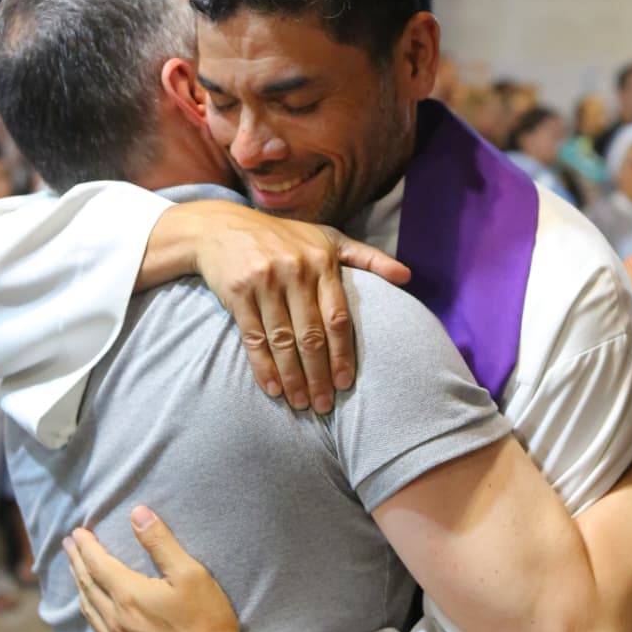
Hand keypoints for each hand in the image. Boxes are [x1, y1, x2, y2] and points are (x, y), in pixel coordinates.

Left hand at [63, 506, 238, 631]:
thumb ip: (161, 543)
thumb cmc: (209, 624)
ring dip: (80, 590)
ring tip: (76, 575)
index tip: (76, 532)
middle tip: (68, 546)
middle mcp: (116, 623)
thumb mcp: (191, 575)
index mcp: (129, 596)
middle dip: (76, 563)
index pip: (98, 564)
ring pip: (90, 614)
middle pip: (87, 587)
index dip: (86, 546)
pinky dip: (91, 618)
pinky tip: (94, 616)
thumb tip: (137, 513)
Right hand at [179, 200, 409, 412]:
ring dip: (292, 378)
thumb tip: (407, 276)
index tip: (346, 383)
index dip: (343, 354)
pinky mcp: (238, 292)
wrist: (223, 226)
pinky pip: (254, 337)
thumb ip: (368, 258)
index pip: (337, 317)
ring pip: (283, 341)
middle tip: (324, 405)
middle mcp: (295, 271)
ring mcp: (265, 282)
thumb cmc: (285, 238)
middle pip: (311, 335)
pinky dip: (263, 367)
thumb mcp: (328, 238)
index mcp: (322, 262)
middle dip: (319, 375)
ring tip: (301, 403)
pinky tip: (273, 389)